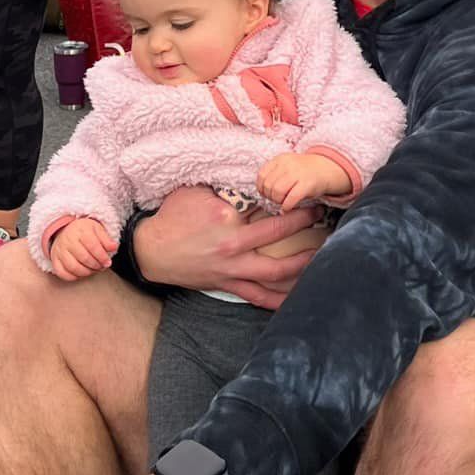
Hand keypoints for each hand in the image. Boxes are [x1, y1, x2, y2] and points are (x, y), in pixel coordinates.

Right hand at [48, 216, 117, 281]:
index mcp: (80, 230)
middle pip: (84, 258)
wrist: (66, 231)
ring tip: (93, 269)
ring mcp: (60, 251)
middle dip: (96, 265)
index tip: (108, 262)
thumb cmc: (84, 232)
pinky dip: (74, 277)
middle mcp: (68, 240)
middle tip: (102, 266)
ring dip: (87, 272)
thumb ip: (106, 239)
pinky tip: (82, 273)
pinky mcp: (55, 260)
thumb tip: (114, 247)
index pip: (93, 246)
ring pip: (73, 267)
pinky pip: (62, 273)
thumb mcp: (97, 229)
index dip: (102, 256)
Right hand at [135, 183, 320, 308]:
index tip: (305, 194)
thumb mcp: (194, 191)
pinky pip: (256, 296)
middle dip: (304, 224)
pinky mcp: (227, 284)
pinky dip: (277, 300)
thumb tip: (247, 174)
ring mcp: (231, 268)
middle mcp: (233, 244)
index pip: (263, 206)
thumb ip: (221, 185)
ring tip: (323, 257)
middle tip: (322, 216)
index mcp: (225, 216)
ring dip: (301, 264)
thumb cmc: (172, 217)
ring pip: (275, 271)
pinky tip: (296, 300)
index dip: (287, 200)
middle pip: (278, 234)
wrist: (150, 250)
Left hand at [257, 151, 351, 210]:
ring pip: (277, 191)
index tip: (267, 193)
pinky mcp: (307, 184)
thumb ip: (274, 174)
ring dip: (278, 201)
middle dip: (270, 196)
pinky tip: (288, 208)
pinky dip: (287, 206)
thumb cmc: (305, 171)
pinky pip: (291, 198)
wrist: (327, 168)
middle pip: (268, 185)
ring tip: (283, 202)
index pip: (262, 176)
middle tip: (277, 199)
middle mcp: (287, 164)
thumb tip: (262, 190)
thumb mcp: (287, 166)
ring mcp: (297, 173)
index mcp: (280, 159)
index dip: (262, 188)